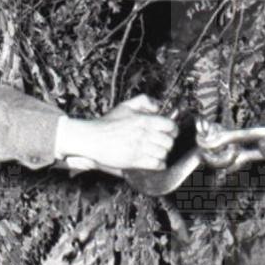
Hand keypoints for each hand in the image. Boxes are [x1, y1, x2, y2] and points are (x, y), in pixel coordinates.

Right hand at [62, 96, 178, 173]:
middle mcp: (144, 134)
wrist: (92, 138)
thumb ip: (144, 101)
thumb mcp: (125, 106)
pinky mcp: (135, 160)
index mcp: (144, 120)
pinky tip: (155, 162)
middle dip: (167, 143)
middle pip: (168, 142)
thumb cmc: (107, 123)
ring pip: (163, 153)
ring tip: (158, 153)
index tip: (170, 133)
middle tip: (163, 143)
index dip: (172, 130)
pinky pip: (156, 164)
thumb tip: (158, 106)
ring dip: (162, 154)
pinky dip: (159, 164)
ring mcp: (140, 148)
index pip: (170, 126)